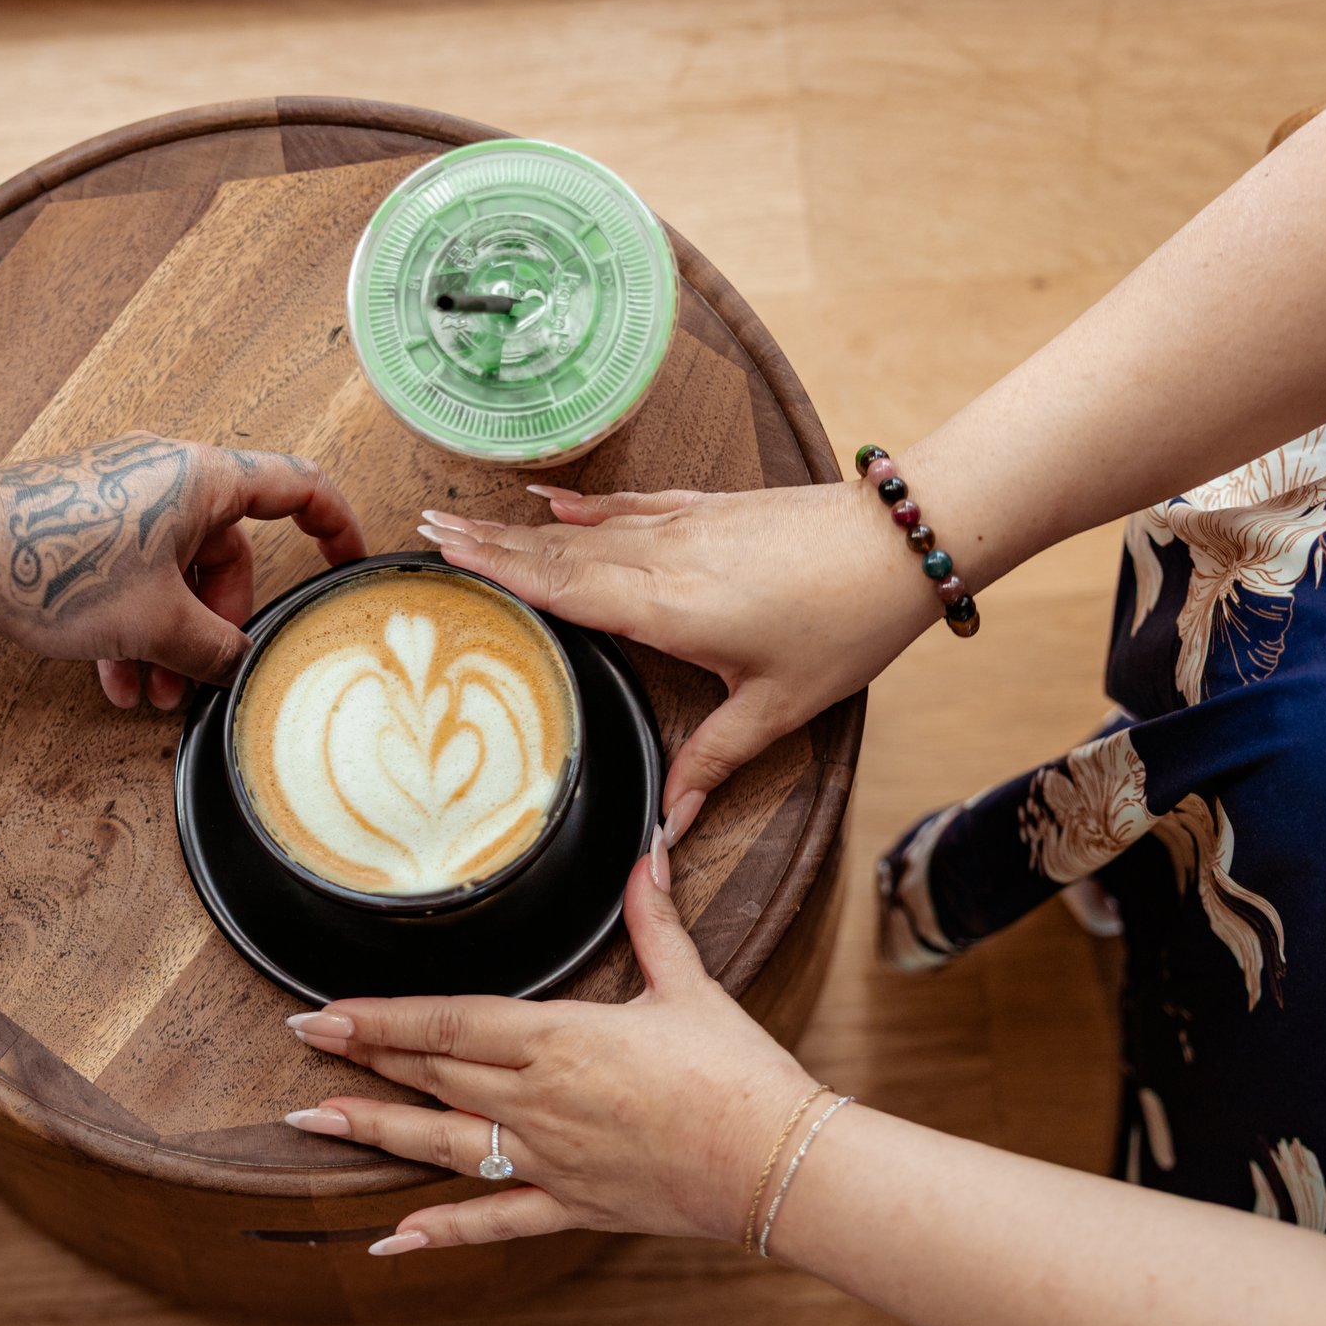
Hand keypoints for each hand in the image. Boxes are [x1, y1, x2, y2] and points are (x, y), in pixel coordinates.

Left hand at [0, 433, 366, 709]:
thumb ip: (214, 648)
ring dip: (170, 636)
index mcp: (203, 479)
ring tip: (151, 695)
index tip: (350, 561)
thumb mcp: (155, 624)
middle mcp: (169, 476)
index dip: (336, 524)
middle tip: (205, 677)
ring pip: (175, 571)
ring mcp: (126, 495)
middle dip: (217, 623)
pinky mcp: (89, 517)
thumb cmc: (56, 565)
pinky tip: (115, 678)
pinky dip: (134, 623)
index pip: (298, 487)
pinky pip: (134, 571)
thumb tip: (242, 665)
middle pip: (227, 552)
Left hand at [283, 851, 817, 1251]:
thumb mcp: (690, 985)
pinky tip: (391, 1239)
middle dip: (361, 1058)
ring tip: (312, 1121)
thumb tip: (648, 851)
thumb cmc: (738, 1073)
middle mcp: (538, 1100)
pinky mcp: (573, 1204)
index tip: (324, 1010)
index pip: (448, 1022)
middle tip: (302, 1044)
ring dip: (373, 1129)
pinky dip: (442, 1232)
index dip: (381, 1017)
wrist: (778, 1163)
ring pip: (442, 1142)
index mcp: (559, 1038)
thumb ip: (654, 919)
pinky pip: (496, 1221)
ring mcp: (549, 1158)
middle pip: (432, 1074)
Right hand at [418, 480, 931, 824]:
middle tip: (424, 528)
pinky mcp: (710, 509)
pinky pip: (630, 505)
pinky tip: (556, 498)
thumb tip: (667, 827)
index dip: (496, 569)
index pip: (559, 585)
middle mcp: (662, 558)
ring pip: (586, 525)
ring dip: (524, 522)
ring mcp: (684, 526)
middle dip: (487, 540)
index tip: (440, 555)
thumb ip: (712, 761)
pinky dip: (586, 502)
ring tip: (467, 515)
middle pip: (556, 548)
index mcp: (665, 607)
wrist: (901, 546)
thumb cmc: (844, 625)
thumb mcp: (776, 709)